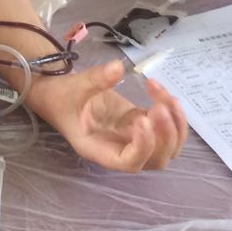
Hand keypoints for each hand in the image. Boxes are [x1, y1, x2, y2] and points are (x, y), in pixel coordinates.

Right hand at [26, 60, 188, 172]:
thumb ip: (96, 79)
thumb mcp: (73, 87)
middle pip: (155, 160)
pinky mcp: (139, 125)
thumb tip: (118, 67)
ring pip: (167, 148)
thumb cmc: (60, 97)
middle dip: (166, 135)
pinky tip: (157, 89)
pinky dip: (170, 112)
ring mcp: (132, 139)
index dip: (143, 146)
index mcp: (98, 149)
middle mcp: (119, 150)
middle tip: (159, 105)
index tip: (142, 117)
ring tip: (165, 96)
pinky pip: (164, 128)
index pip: (128, 162)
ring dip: (175, 125)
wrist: (56, 94)